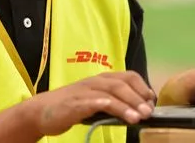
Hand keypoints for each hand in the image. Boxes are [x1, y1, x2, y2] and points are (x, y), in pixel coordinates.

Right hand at [25, 71, 155, 136]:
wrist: (42, 111)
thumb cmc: (73, 107)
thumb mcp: (97, 101)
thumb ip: (114, 102)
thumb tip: (139, 110)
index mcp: (103, 79)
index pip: (128, 76)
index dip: (143, 87)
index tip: (152, 102)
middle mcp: (95, 82)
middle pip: (122, 84)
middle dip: (138, 98)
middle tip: (149, 112)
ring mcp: (85, 92)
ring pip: (110, 93)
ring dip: (126, 105)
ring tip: (138, 117)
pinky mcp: (75, 104)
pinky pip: (92, 102)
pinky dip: (104, 104)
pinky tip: (114, 111)